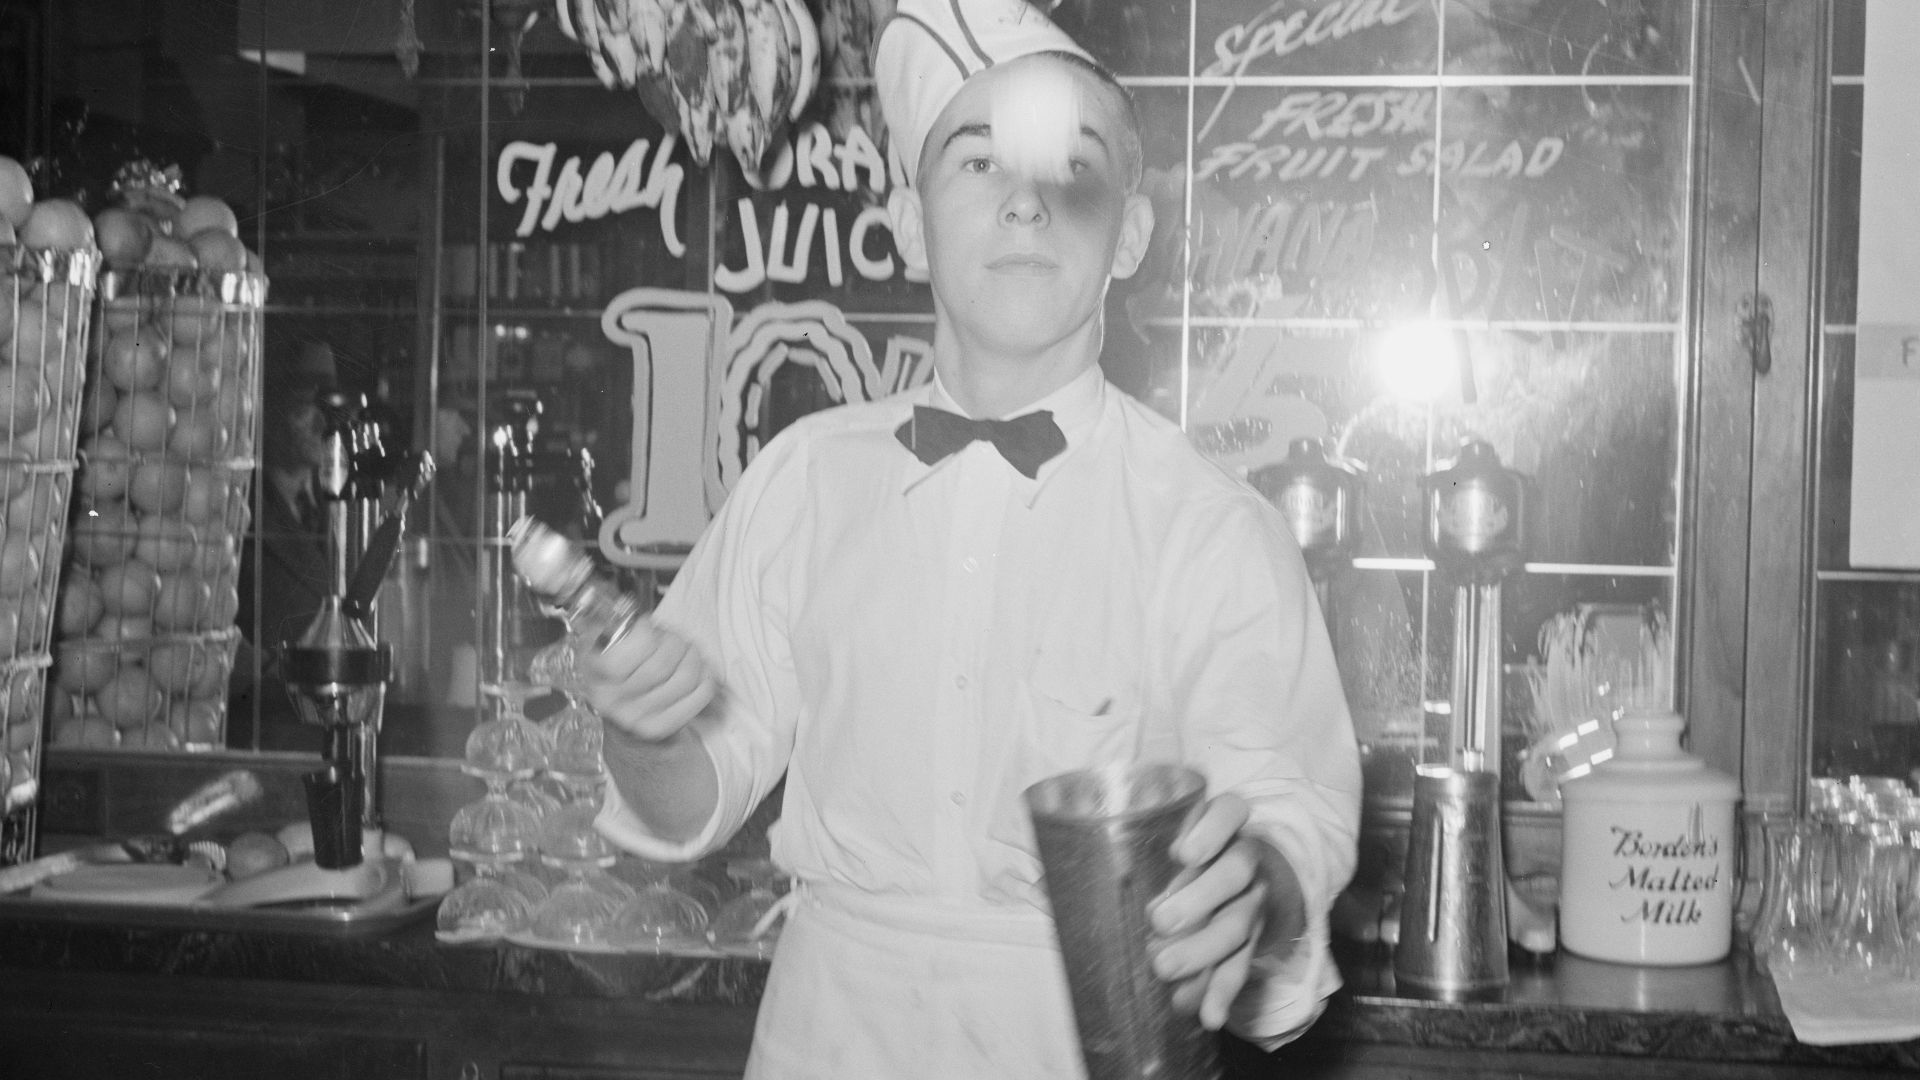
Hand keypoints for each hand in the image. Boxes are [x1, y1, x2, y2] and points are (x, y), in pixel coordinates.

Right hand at [581, 618, 717, 741]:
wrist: (623, 720)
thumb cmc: (622, 671)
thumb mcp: (606, 644)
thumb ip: (615, 627)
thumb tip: (631, 614)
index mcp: (594, 672)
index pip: (629, 650)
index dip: (646, 632)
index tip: (648, 627)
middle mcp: (610, 699)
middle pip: (661, 664)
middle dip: (676, 642)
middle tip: (676, 639)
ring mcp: (635, 718)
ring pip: (684, 677)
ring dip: (693, 657)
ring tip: (688, 651)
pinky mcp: (661, 728)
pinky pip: (699, 694)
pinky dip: (705, 676)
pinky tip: (698, 670)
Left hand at [1146, 793, 1299, 1030]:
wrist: (1263, 869)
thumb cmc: (1203, 847)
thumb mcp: (1188, 835)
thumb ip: (1164, 859)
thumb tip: (1134, 904)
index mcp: (1230, 824)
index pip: (1229, 812)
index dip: (1209, 831)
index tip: (1183, 853)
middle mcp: (1248, 860)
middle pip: (1232, 876)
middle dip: (1198, 900)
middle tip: (1159, 921)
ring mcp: (1254, 901)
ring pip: (1237, 925)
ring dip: (1202, 951)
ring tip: (1164, 968)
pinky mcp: (1253, 938)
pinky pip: (1240, 965)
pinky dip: (1222, 993)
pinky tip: (1205, 1015)